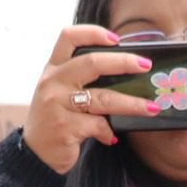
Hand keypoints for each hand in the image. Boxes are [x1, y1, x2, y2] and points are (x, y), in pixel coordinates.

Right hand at [23, 26, 159, 172]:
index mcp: (53, 68)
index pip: (68, 38)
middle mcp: (53, 82)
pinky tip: (111, 137)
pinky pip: (97, 125)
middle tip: (146, 66)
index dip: (93, 33)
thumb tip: (124, 72)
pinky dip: (108, 131)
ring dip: (131, 104)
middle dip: (123, 62)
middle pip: (92, 63)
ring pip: (103, 98)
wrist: (35, 153)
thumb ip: (80, 79)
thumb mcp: (60, 92)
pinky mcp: (64, 127)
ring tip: (151, 108)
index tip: (116, 38)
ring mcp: (57, 104)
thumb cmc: (56, 118)